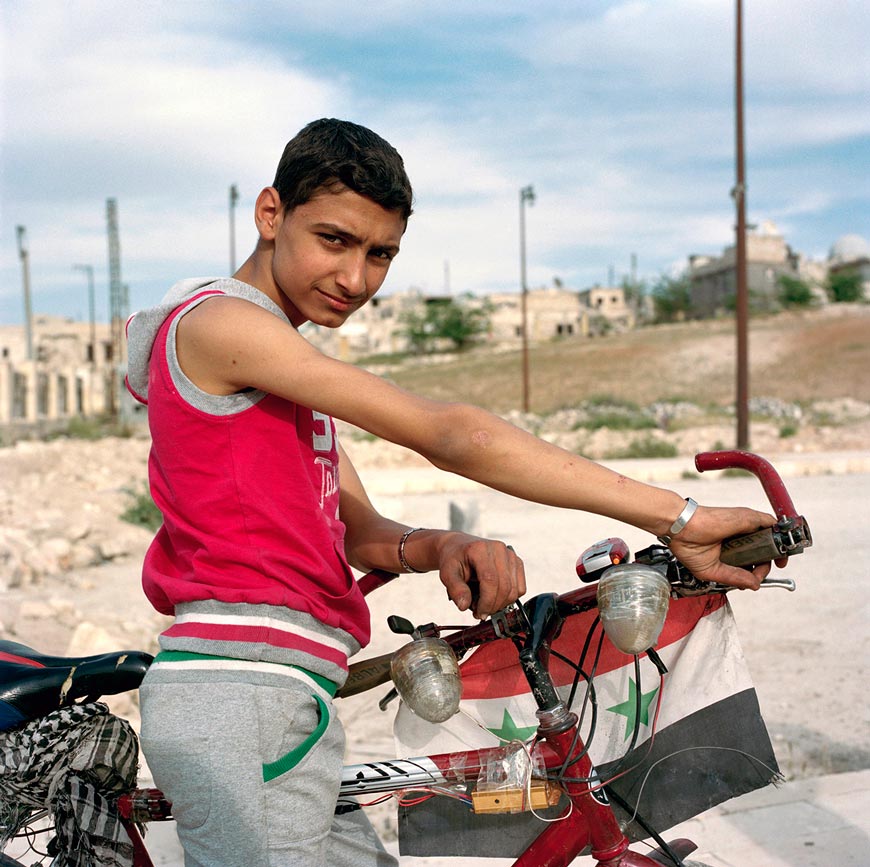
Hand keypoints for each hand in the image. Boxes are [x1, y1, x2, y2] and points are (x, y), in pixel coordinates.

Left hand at [435, 534, 525, 618]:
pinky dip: (509, 598)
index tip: (478, 613)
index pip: (490, 580)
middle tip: (480, 612)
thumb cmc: (454, 558)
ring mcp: (510, 555)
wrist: (459, 546)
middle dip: (493, 606)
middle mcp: (498, 549)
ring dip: (501, 604)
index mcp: (480, 549)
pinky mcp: (517, 562)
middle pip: (505, 587)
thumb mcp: (447, 573)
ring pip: (514, 590)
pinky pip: (520, 588)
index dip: (487, 601)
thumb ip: (455, 589)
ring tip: (485, 603)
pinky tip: (495, 597)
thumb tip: (464, 605)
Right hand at [667, 505, 784, 589]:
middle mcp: (738, 536)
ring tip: (773, 562)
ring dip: (775, 551)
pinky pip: (771, 524)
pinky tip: (778, 548)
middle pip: (764, 549)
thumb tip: (755, 585)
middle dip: (768, 563)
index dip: (758, 570)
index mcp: (730, 547)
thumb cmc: (688, 546)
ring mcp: (744, 526)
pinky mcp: (748, 518)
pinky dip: (779, 534)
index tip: (755, 578)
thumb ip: (735, 577)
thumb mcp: (713, 570)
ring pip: (770, 538)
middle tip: (762, 571)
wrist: (680, 529)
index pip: (751, 559)